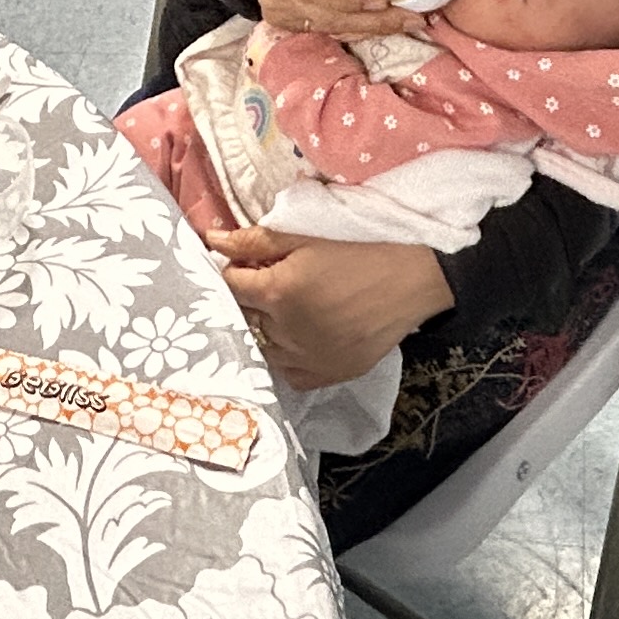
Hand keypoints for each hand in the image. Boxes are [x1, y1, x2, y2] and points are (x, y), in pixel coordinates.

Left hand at [211, 227, 452, 390]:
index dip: (231, 274)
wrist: (408, 286)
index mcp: (277, 292)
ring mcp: (303, 360)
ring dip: (263, 331)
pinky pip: (286, 373)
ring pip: (261, 348)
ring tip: (283, 314)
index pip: (229, 286)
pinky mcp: (323, 377)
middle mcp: (285, 331)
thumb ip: (256, 242)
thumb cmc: (357, 257)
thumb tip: (211, 241)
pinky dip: (285, 357)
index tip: (243, 268)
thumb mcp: (306, 241)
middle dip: (247, 301)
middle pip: (242, 317)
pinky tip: (298, 339)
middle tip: (264, 289)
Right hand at [248, 0, 419, 35]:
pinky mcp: (280, 16)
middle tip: (409, 16)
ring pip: (326, 26)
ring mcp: (274, 2)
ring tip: (406, 22)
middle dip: (370, 20)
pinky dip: (351, 31)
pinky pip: (320, 30)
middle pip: (326, 13)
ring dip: (368, 29)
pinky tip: (378, 26)